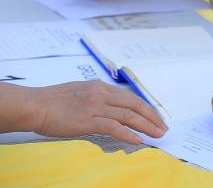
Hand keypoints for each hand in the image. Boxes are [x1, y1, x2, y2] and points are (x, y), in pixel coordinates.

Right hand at [30, 81, 166, 143]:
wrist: (35, 105)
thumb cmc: (53, 100)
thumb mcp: (80, 90)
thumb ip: (97, 96)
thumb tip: (110, 105)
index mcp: (101, 86)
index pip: (130, 97)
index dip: (146, 108)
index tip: (156, 117)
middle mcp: (102, 94)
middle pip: (135, 105)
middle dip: (151, 117)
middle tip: (163, 127)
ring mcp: (96, 106)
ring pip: (128, 115)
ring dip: (146, 126)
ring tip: (157, 135)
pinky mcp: (88, 120)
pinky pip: (114, 127)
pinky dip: (129, 133)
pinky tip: (138, 140)